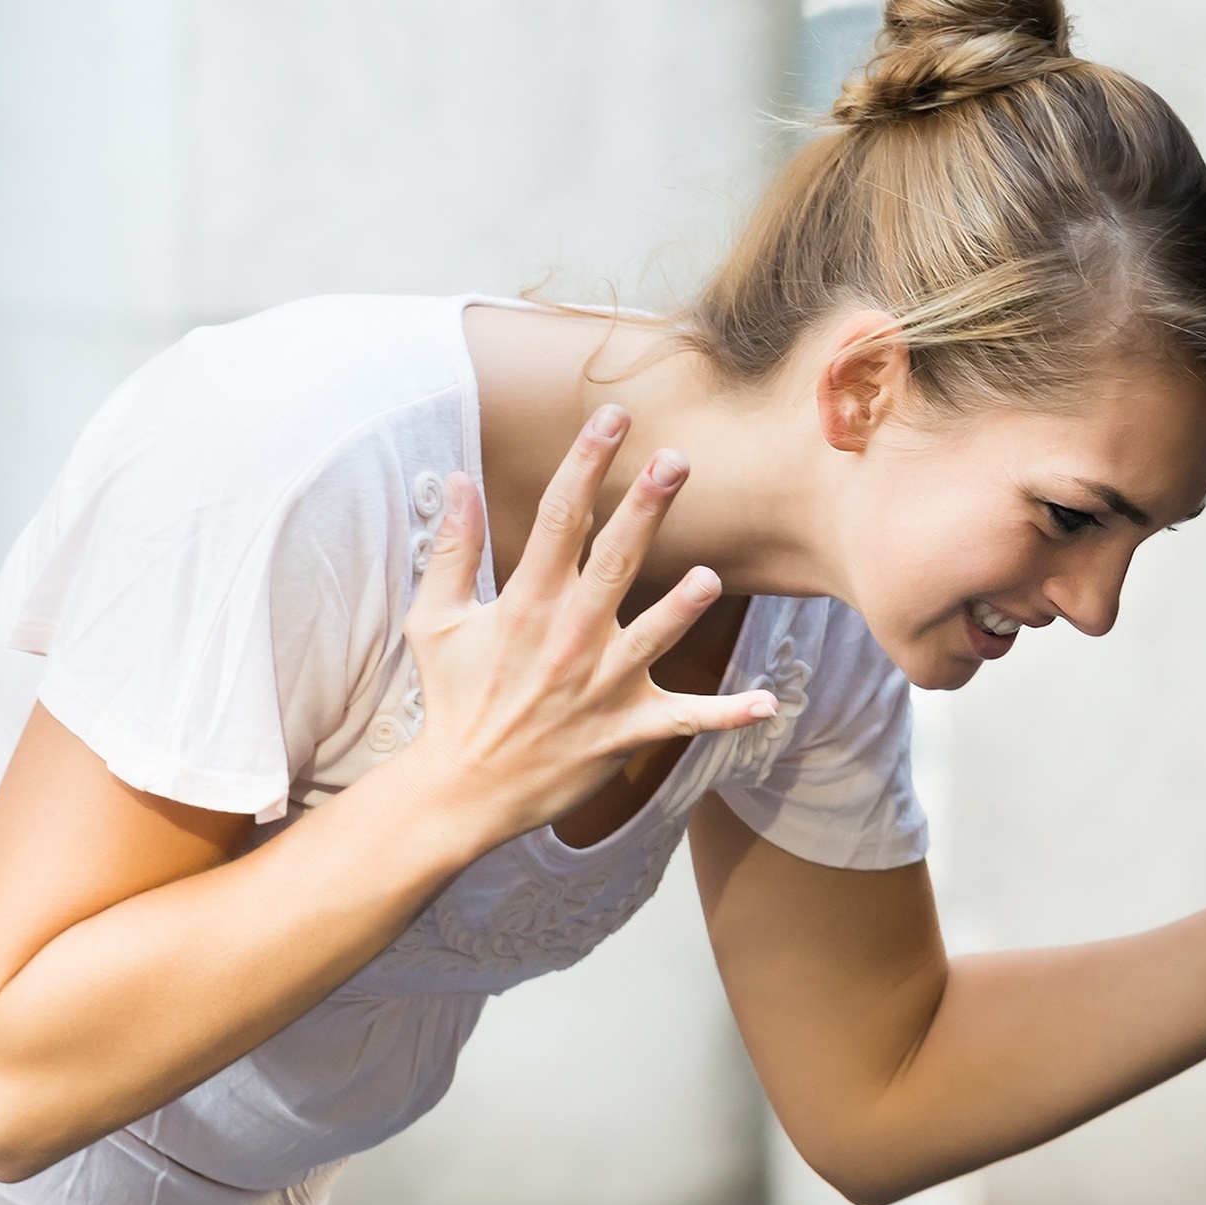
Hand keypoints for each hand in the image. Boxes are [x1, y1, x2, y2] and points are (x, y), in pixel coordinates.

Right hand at [399, 407, 776, 847]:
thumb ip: (454, 550)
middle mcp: (568, 638)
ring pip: (651, 638)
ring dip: (681, 610)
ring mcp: (600, 686)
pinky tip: (769, 703)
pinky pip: (684, 719)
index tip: (612, 418)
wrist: (463, 787)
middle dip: (644, 509)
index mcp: (526, 604)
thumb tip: (458, 480)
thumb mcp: (436, 620)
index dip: (586, 464)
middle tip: (676, 461)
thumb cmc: (453, 697)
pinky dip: (727, 714)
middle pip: (614, 563)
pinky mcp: (625, 730)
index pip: (560, 520)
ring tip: (707, 577)